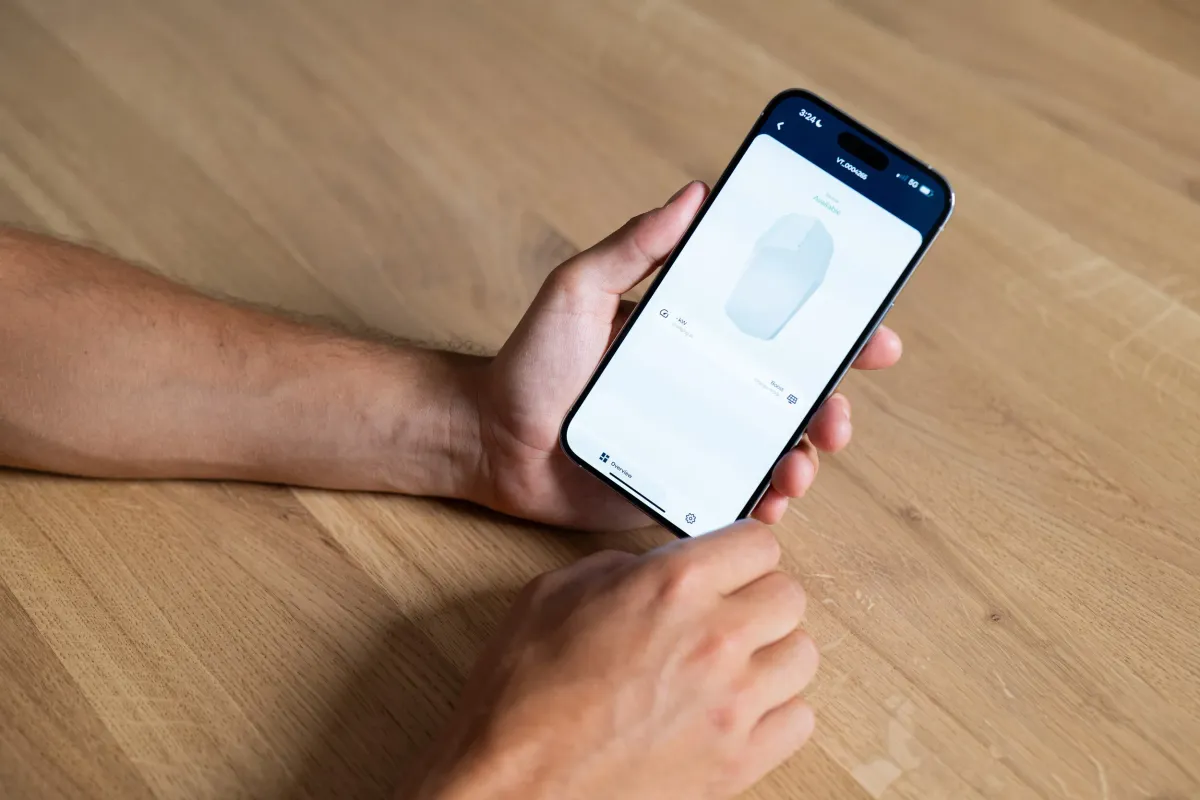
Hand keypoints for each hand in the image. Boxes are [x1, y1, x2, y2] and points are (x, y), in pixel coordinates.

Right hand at [399, 521, 816, 799]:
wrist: (513, 784)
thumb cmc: (522, 695)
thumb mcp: (556, 593)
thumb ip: (623, 568)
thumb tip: (657, 569)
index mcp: (672, 585)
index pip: (759, 543)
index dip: (739, 552)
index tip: (728, 565)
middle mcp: (714, 638)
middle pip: (789, 596)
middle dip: (758, 598)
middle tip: (726, 614)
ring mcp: (734, 704)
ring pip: (801, 656)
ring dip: (769, 654)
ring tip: (731, 665)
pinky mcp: (738, 761)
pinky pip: (798, 720)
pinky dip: (775, 712)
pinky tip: (735, 710)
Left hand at [471, 182, 902, 529]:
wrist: (491, 438)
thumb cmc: (531, 361)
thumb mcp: (579, 289)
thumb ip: (634, 246)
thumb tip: (694, 194)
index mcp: (695, 335)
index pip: (777, 326)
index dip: (834, 329)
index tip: (873, 333)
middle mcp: (706, 385)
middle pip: (792, 392)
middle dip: (834, 402)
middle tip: (837, 413)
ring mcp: (696, 437)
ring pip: (775, 447)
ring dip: (806, 455)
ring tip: (799, 464)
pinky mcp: (678, 483)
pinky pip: (735, 493)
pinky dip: (765, 498)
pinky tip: (770, 498)